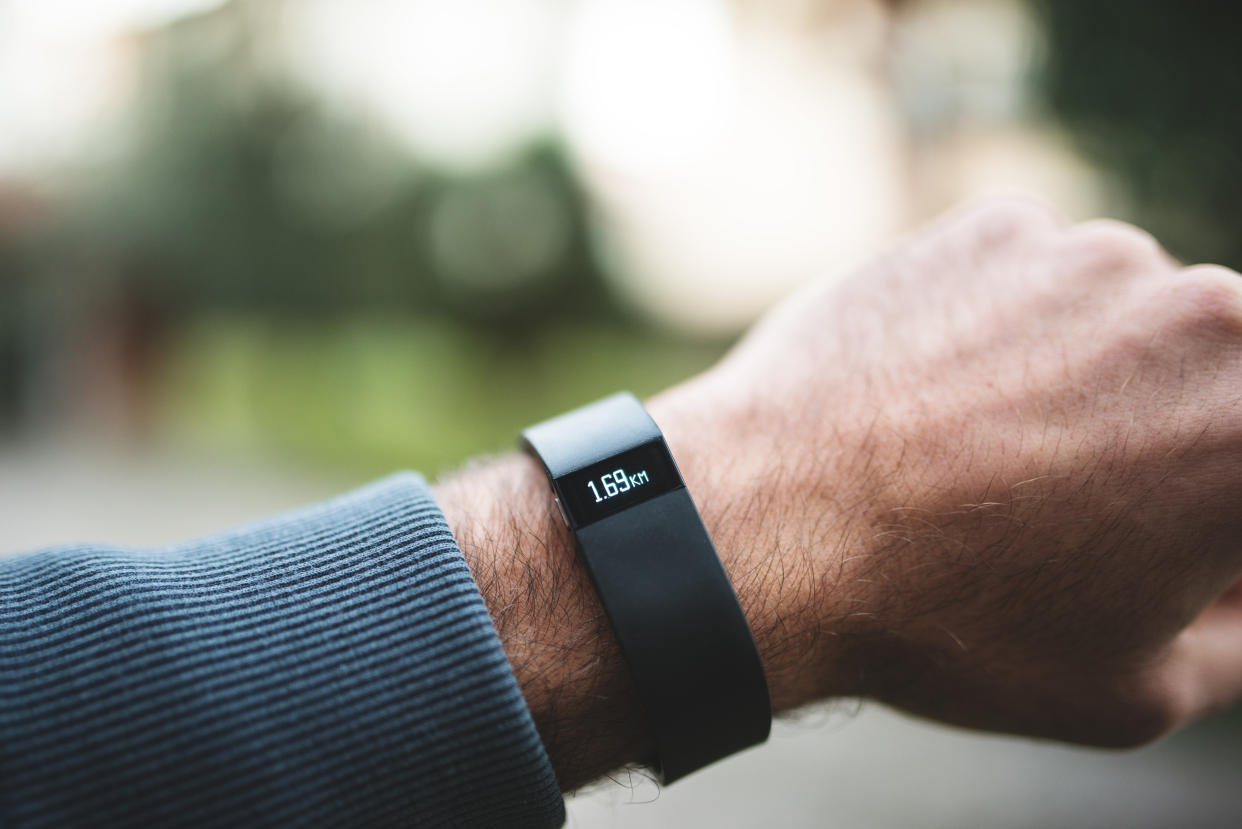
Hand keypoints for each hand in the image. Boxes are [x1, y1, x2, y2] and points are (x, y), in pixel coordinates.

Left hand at [652, 198, 1241, 747]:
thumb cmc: (952, 625)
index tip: (1141, 537)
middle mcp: (1208, 317)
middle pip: (1211, 384)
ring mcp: (1091, 256)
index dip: (1207, 523)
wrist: (772, 526)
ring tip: (977, 456)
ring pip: (1122, 323)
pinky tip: (933, 398)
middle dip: (1163, 441)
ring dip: (1082, 379)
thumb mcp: (1132, 689)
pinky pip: (1030, 286)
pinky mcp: (995, 229)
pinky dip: (1001, 333)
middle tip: (1060, 505)